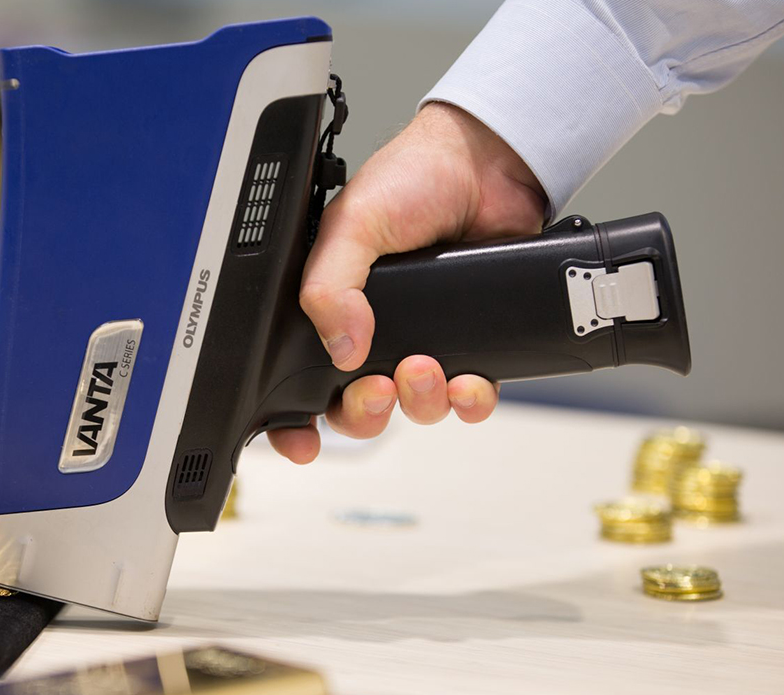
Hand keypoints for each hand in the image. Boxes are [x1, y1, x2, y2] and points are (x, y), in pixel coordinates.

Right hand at [268, 103, 546, 462]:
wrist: (488, 165)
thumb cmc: (414, 179)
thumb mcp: (352, 224)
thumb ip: (330, 285)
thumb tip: (341, 346)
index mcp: (331, 308)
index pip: (299, 380)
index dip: (294, 420)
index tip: (301, 440)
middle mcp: (372, 333)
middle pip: (356, 409)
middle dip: (364, 413)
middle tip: (377, 388)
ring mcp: (423, 341)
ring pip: (413, 408)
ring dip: (419, 403)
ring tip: (426, 367)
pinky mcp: (472, 344)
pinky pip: (467, 398)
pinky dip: (469, 400)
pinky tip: (469, 380)